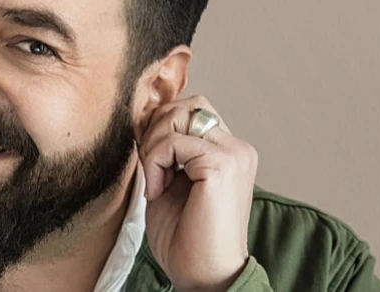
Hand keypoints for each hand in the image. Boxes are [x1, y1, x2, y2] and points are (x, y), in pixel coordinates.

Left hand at [140, 96, 258, 291]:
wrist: (204, 276)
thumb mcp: (169, 182)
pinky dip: (156, 161)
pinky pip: (174, 141)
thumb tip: (143, 120)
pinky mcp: (222, 164)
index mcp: (228, 152)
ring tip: (156, 181)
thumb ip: (164, 150)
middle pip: (188, 104)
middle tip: (150, 167)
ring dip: (154, 145)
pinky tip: (158, 191)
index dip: (161, 128)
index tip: (149, 162)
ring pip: (180, 115)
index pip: (191, 111)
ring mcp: (234, 154)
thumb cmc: (186, 239)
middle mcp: (237, 148)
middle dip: (157, 128)